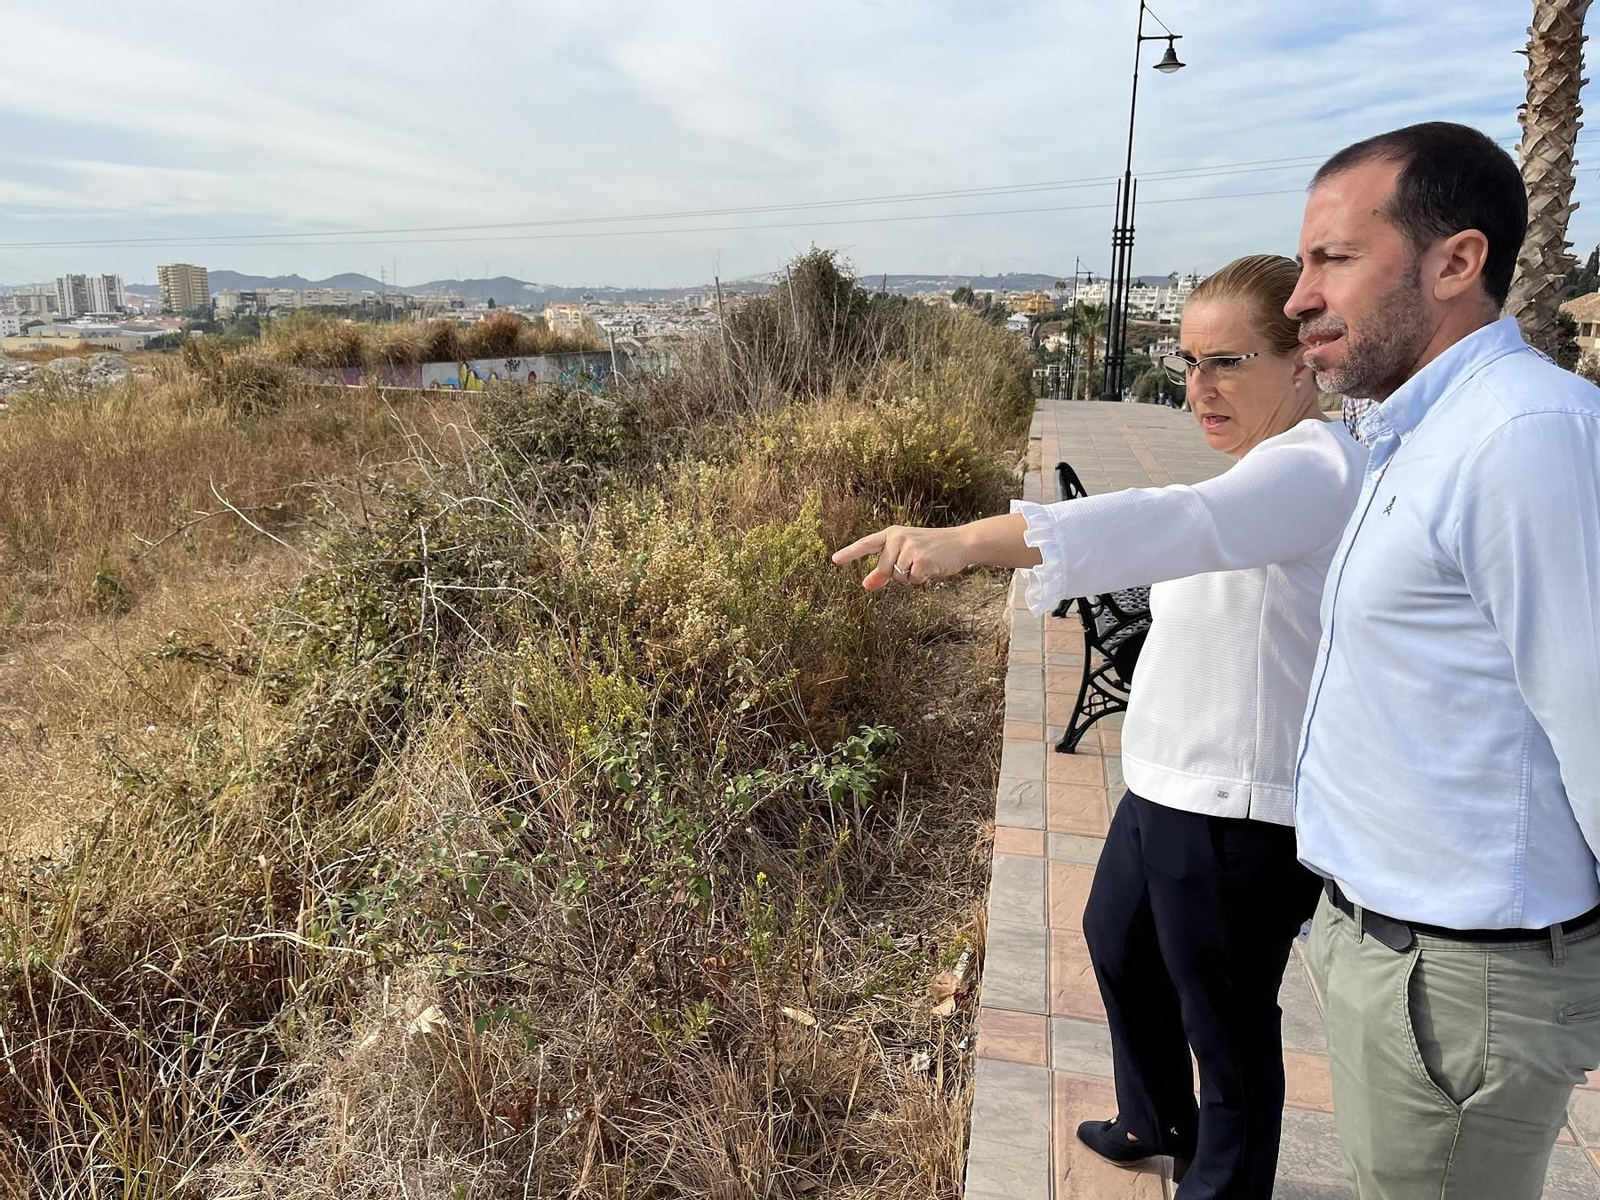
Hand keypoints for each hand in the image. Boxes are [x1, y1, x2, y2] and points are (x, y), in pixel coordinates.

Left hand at [830, 524, 970, 589]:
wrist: (961, 542)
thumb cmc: (932, 550)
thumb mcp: (907, 555)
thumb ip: (884, 570)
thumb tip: (865, 585)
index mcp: (892, 534)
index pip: (867, 544)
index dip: (850, 553)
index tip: (835, 560)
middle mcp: (898, 537)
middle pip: (884, 569)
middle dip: (898, 574)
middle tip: (917, 562)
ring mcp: (909, 547)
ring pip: (898, 577)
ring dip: (912, 577)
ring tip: (926, 563)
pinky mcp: (921, 559)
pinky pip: (912, 580)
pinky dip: (922, 579)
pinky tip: (932, 567)